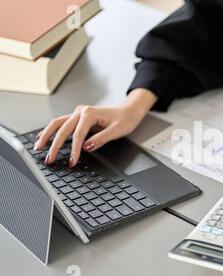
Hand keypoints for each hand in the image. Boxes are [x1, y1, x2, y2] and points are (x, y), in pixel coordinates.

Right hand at [34, 88, 157, 166]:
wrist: (129, 111)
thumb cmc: (125, 119)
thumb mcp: (117, 131)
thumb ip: (101, 139)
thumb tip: (86, 147)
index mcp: (90, 113)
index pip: (78, 135)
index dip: (74, 150)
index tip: (72, 161)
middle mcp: (81, 111)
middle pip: (62, 129)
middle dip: (54, 145)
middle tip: (49, 159)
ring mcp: (78, 113)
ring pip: (57, 123)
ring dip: (47, 135)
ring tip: (38, 147)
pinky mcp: (78, 116)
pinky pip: (61, 123)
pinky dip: (52, 130)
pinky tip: (43, 136)